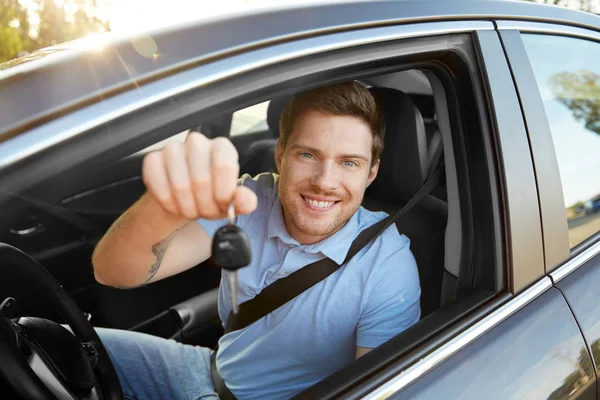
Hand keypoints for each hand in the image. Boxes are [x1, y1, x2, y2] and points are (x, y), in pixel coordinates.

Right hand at [142, 132, 257, 219]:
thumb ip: (244, 201)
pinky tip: (175, 205)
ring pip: (180, 186)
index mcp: (222, 148)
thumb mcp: (232, 202)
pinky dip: (168, 204)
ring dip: (187, 207)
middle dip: (205, 206)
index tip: (222, 204)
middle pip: (201, 180)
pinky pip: (159, 186)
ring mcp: (172, 149)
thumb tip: (243, 199)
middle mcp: (197, 143)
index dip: (222, 193)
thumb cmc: (211, 196)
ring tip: (192, 209)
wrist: (184, 200)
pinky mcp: (152, 160)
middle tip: (206, 212)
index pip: (224, 166)